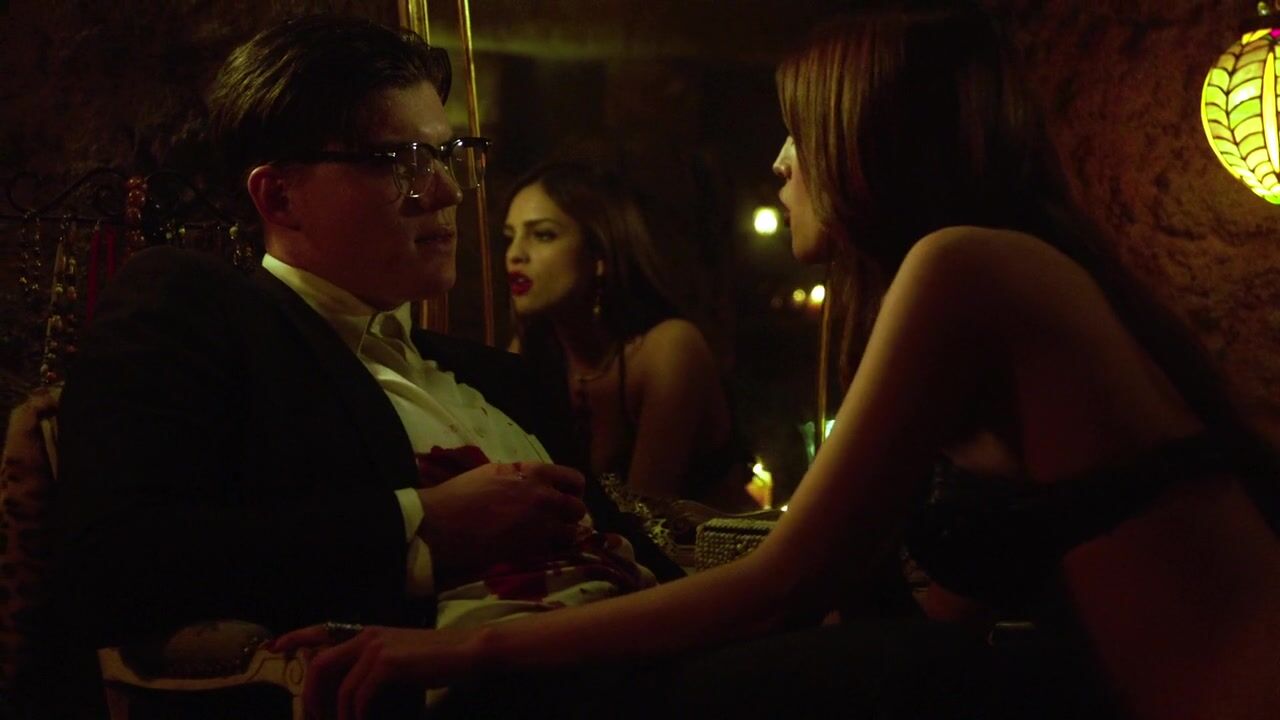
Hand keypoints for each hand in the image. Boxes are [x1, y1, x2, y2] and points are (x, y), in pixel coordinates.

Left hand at [270, 624, 481, 719]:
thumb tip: (346, 690)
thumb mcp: (399, 658)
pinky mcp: (388, 663)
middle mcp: (367, 635)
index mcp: (367, 632)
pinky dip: (357, 716)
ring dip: (339, 716)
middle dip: (311, 698)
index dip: (296, 636)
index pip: (321, 630)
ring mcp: (377, 648)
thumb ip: (372, 664)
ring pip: (340, 689)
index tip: (276, 646)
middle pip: (320, 666)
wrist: (467, 651)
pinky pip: (359, 696)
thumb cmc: (436, 660)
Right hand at [416, 461, 585, 581]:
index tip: (565, 496)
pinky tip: (536, 547)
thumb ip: (522, 475)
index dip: (573, 490)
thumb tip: (535, 482)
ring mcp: (540, 525)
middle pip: (578, 508)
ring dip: (564, 534)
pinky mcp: (530, 549)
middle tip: (558, 519)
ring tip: (550, 536)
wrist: (441, 524)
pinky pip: (554, 549)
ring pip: (571, 532)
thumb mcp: (495, 471)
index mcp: (534, 473)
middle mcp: (544, 497)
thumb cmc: (461, 494)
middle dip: (571, 514)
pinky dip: (550, 549)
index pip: (574, 479)